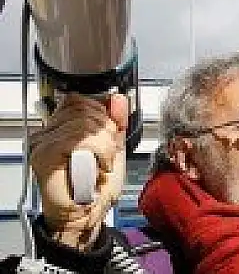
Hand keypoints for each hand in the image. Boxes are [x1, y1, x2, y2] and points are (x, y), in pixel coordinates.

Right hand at [29, 93, 127, 249]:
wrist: (86, 216)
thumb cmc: (96, 188)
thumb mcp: (114, 147)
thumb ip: (115, 123)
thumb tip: (119, 99)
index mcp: (60, 127)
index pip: (79, 100)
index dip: (102, 112)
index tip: (111, 133)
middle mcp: (46, 132)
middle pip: (83, 108)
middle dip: (106, 129)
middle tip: (108, 154)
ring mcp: (42, 143)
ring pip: (84, 124)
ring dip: (105, 145)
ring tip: (104, 163)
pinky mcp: (44, 156)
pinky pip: (78, 140)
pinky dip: (99, 153)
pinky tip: (100, 168)